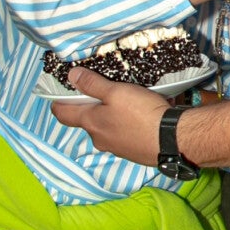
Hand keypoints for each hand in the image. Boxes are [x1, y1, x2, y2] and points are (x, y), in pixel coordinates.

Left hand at [47, 65, 170, 166]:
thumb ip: (92, 84)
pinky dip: (127, 124)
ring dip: (111, 116)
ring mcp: (116, 148)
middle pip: (86, 121)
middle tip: (101, 90)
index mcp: (90, 123)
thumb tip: (71, 76)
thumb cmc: (141, 114)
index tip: (59, 93)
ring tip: (127, 101)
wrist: (172, 141)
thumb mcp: (116, 92)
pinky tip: (141, 115)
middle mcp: (99, 139)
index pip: (62, 114)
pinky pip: (123, 134)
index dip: (57, 102)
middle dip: (90, 107)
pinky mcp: (132, 152)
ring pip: (106, 128)